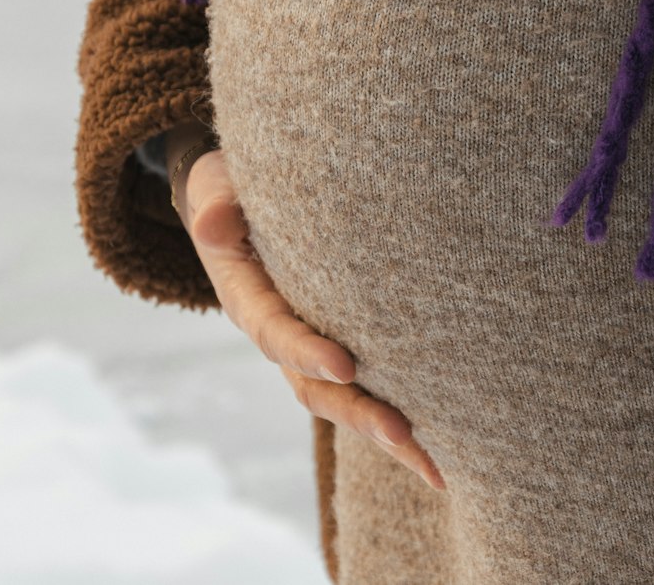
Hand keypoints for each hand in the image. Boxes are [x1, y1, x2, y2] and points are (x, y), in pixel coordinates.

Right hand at [165, 126, 444, 489]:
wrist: (235, 201)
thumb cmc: (229, 190)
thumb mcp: (215, 189)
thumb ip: (217, 205)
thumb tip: (211, 224)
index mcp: (247, 299)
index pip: (276, 333)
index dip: (307, 352)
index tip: (345, 365)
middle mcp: (279, 334)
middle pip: (316, 388)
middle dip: (359, 414)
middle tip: (405, 435)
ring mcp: (309, 345)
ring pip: (344, 400)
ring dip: (385, 432)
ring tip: (435, 464)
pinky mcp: (337, 343)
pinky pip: (365, 386)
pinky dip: (397, 415)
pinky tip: (442, 446)